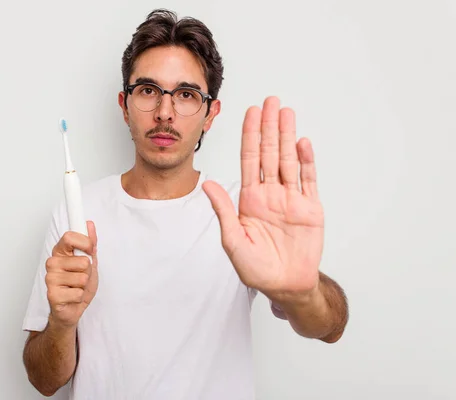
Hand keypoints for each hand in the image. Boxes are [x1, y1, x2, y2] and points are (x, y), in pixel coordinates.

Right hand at [45, 221, 97, 327]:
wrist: (73, 308)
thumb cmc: (79, 284)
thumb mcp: (90, 261)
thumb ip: (90, 243)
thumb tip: (89, 224)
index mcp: (60, 252)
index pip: (69, 237)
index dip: (85, 243)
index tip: (91, 250)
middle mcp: (52, 263)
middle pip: (82, 260)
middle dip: (88, 271)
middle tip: (81, 277)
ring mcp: (50, 279)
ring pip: (82, 278)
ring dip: (84, 286)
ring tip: (76, 287)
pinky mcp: (52, 295)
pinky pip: (78, 292)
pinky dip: (80, 296)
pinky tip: (72, 297)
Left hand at [203, 96, 323, 301]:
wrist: (285, 285)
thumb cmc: (256, 268)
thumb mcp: (233, 240)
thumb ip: (224, 211)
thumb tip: (208, 185)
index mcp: (250, 199)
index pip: (249, 160)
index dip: (250, 136)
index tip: (251, 113)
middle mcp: (270, 193)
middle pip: (269, 153)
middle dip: (269, 127)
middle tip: (271, 101)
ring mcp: (291, 198)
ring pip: (288, 160)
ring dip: (287, 136)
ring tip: (287, 113)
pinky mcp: (310, 208)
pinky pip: (308, 179)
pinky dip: (306, 161)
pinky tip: (302, 143)